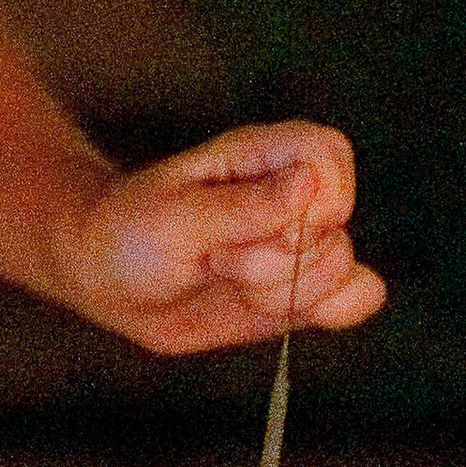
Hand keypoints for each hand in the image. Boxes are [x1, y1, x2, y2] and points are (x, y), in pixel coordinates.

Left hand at [47, 121, 383, 356]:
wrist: (109, 277)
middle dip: (276, 261)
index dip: (315, 195)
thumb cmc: (131, 230)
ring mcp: (298, 244)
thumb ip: (244, 206)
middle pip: (335, 228)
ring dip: (283, 292)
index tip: (267, 225)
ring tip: (228, 277)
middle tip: (216, 256)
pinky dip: (329, 312)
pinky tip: (273, 307)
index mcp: (261, 156)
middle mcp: (290, 195)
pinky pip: (356, 298)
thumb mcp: (176, 217)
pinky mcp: (301, 288)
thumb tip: (308, 184)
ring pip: (344, 269)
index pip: (329, 154)